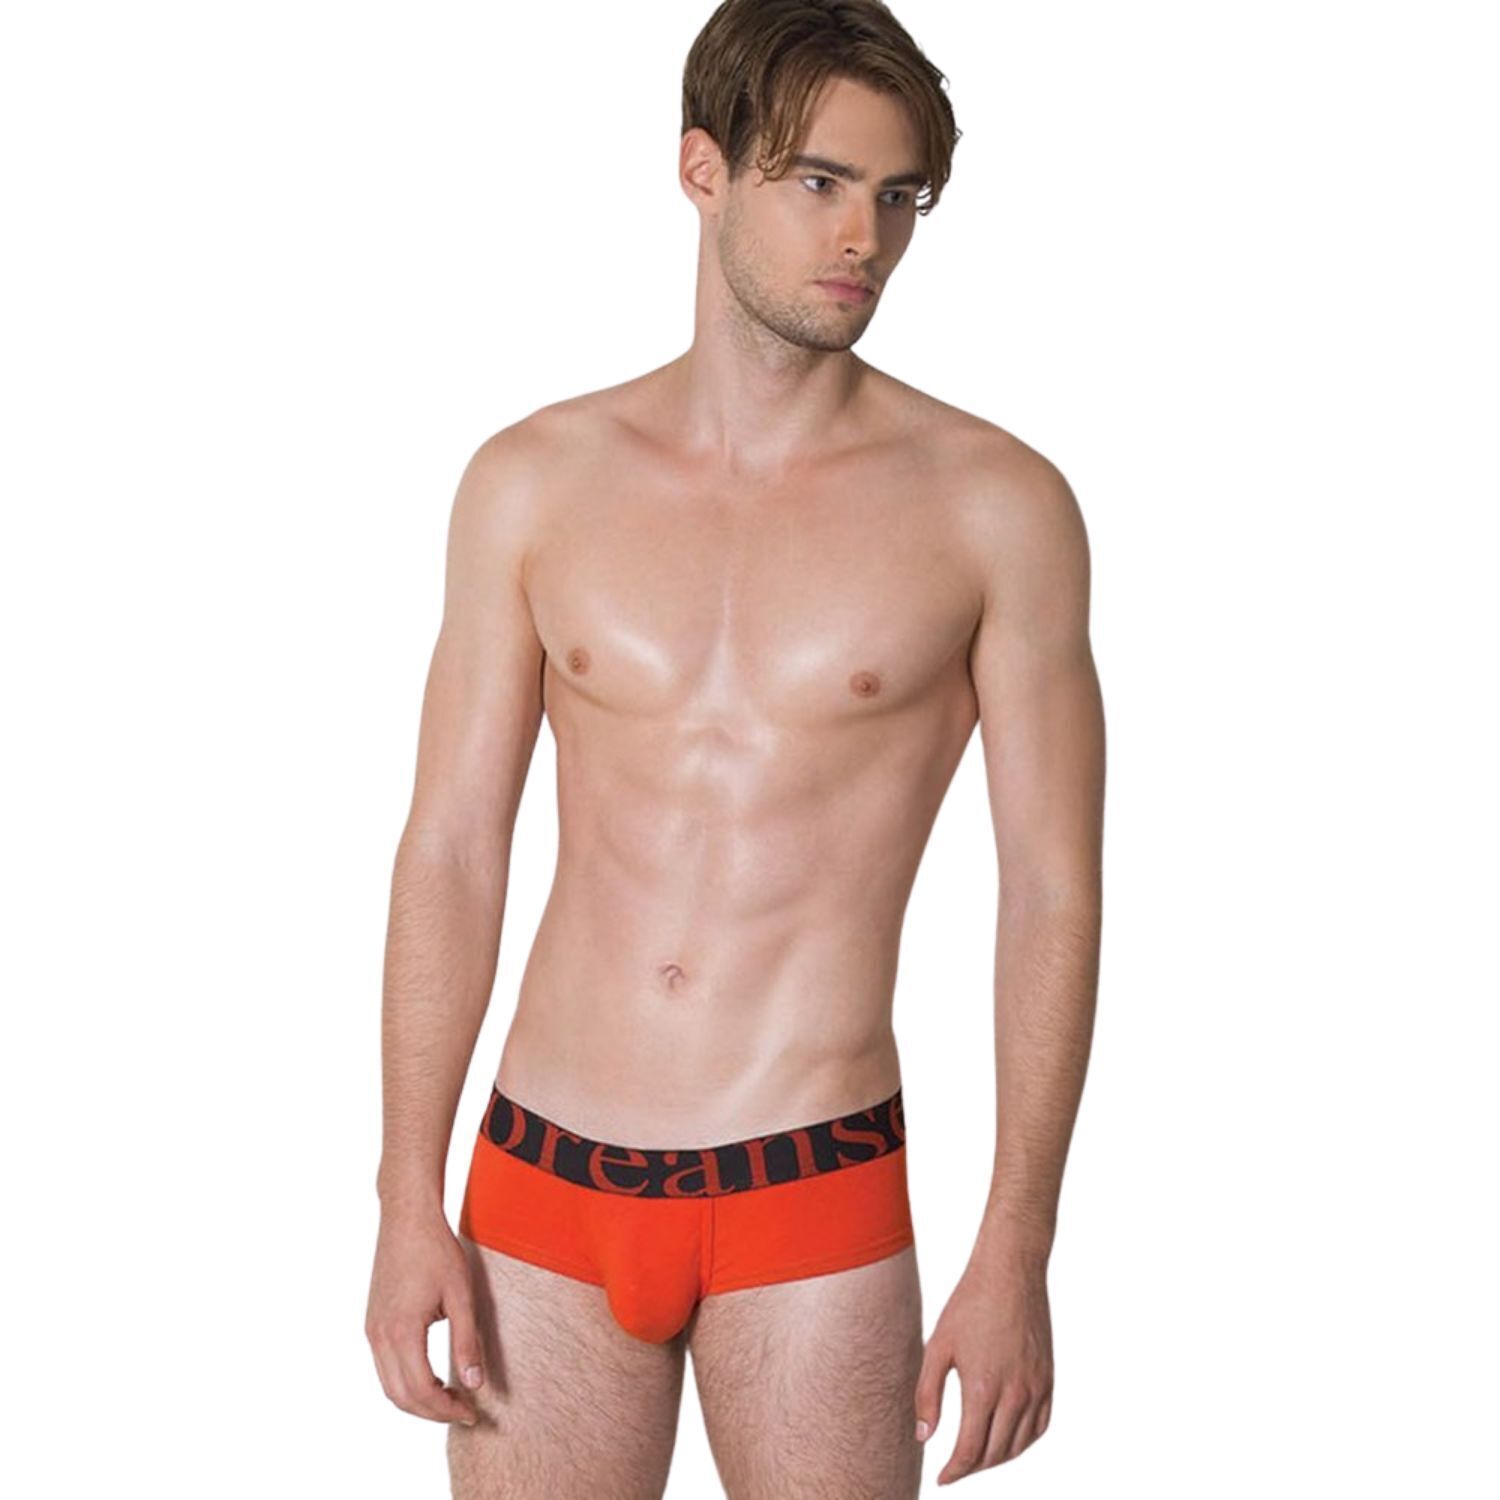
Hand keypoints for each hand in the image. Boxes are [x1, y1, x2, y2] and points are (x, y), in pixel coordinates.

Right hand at [365, 1207, 485, 1425]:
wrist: (407, 1218)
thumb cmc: (436, 1250)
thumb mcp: (461, 1295)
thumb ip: (467, 1341)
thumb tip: (475, 1383)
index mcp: (401, 1331)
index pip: (421, 1391)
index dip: (446, 1410)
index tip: (471, 1412)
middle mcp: (379, 1336)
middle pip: (400, 1396)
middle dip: (432, 1412)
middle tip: (464, 1411)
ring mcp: (371, 1330)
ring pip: (388, 1386)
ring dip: (417, 1400)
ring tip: (450, 1397)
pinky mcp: (372, 1323)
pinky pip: (384, 1367)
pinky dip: (406, 1381)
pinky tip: (431, 1375)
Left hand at [913, 1251, 1053, 1483]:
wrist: (1010, 1272)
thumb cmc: (968, 1304)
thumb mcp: (938, 1346)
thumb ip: (928, 1394)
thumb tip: (924, 1437)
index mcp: (984, 1388)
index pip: (971, 1450)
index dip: (954, 1471)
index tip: (942, 1478)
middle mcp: (1015, 1394)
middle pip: (995, 1453)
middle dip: (973, 1468)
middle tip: (954, 1469)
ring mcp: (1037, 1388)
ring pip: (1020, 1444)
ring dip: (998, 1459)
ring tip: (977, 1458)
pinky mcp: (1049, 1379)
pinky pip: (1040, 1426)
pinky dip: (1024, 1442)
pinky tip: (1008, 1440)